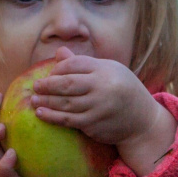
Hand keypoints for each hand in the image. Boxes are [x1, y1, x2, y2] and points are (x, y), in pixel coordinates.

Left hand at [29, 47, 177, 176]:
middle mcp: (102, 87)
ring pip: (65, 103)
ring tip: (34, 100)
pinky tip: (41, 114)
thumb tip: (60, 52)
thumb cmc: (123, 90)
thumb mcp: (109, 71)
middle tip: (35, 86)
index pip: (74, 64)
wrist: (143, 120)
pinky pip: (69, 120)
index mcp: (105, 70)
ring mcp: (98, 107)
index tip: (50, 74)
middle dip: (48, 85)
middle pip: (67, 83)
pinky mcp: (94, 125)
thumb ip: (83, 64)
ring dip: (46, 102)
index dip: (59, 68)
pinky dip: (53, 117)